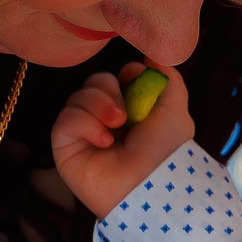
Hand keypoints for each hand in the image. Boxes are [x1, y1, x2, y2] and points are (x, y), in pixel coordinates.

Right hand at [51, 61, 194, 217]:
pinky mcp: (66, 146)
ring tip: (116, 128)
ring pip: (79, 96)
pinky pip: (66, 118)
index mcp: (133, 113)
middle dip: (110, 90)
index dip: (125, 75)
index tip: (135, 79)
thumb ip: (166, 79)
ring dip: (99, 105)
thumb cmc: (166, 151)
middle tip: (125, 114)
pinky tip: (103, 142)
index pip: (118, 78)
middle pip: (96, 82)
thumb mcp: (175, 110)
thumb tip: (152, 54)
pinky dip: (85, 123)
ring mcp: (85, 134)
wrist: (150, 187)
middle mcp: (107, 122)